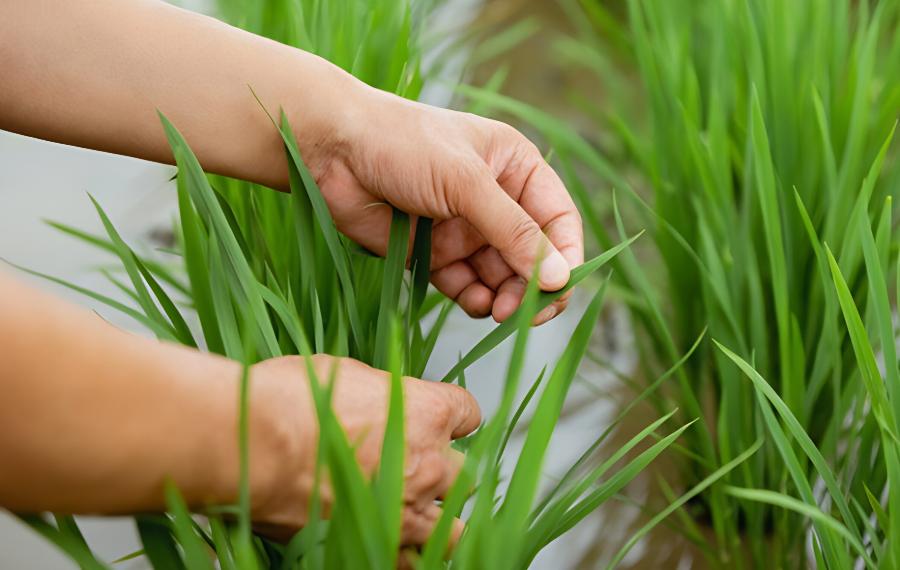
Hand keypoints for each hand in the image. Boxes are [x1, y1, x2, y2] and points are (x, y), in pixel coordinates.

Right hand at [247, 355, 480, 547]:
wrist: (257, 445)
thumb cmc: (292, 403)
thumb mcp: (345, 373)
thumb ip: (380, 394)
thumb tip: (380, 400)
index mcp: (427, 412)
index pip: (468, 413)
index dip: (453, 416)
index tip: (440, 420)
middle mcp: (429, 462)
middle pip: (464, 472)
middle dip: (445, 470)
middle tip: (418, 467)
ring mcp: (408, 509)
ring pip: (455, 527)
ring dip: (439, 519)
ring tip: (416, 513)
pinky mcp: (380, 543)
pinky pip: (415, 561)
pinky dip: (410, 554)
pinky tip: (396, 543)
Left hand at [304, 87, 583, 324]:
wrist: (332, 151)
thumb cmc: (403, 145)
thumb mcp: (466, 182)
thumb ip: (513, 232)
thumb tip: (558, 278)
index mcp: (515, 168)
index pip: (558, 220)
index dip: (565, 256)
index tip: (560, 288)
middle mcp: (496, 200)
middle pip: (534, 256)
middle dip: (534, 286)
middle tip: (526, 314)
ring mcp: (466, 229)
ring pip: (503, 277)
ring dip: (507, 298)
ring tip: (498, 311)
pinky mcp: (436, 254)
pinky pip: (468, 287)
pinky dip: (476, 300)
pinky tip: (475, 304)